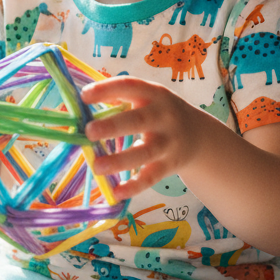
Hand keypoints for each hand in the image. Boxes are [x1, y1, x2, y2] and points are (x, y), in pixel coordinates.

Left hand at [81, 76, 220, 200]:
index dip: (107, 90)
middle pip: (138, 121)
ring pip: (144, 153)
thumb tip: (79, 106)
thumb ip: (120, 98)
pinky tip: (116, 193)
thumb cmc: (159, 112)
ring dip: (120, 160)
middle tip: (89, 131)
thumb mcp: (148, 97)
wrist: (199, 135)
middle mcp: (163, 116)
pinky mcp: (169, 165)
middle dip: (113, 126)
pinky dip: (134, 186)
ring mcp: (168, 142)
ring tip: (96, 166)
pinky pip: (150, 177)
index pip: (130, 86)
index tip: (84, 96)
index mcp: (153, 93)